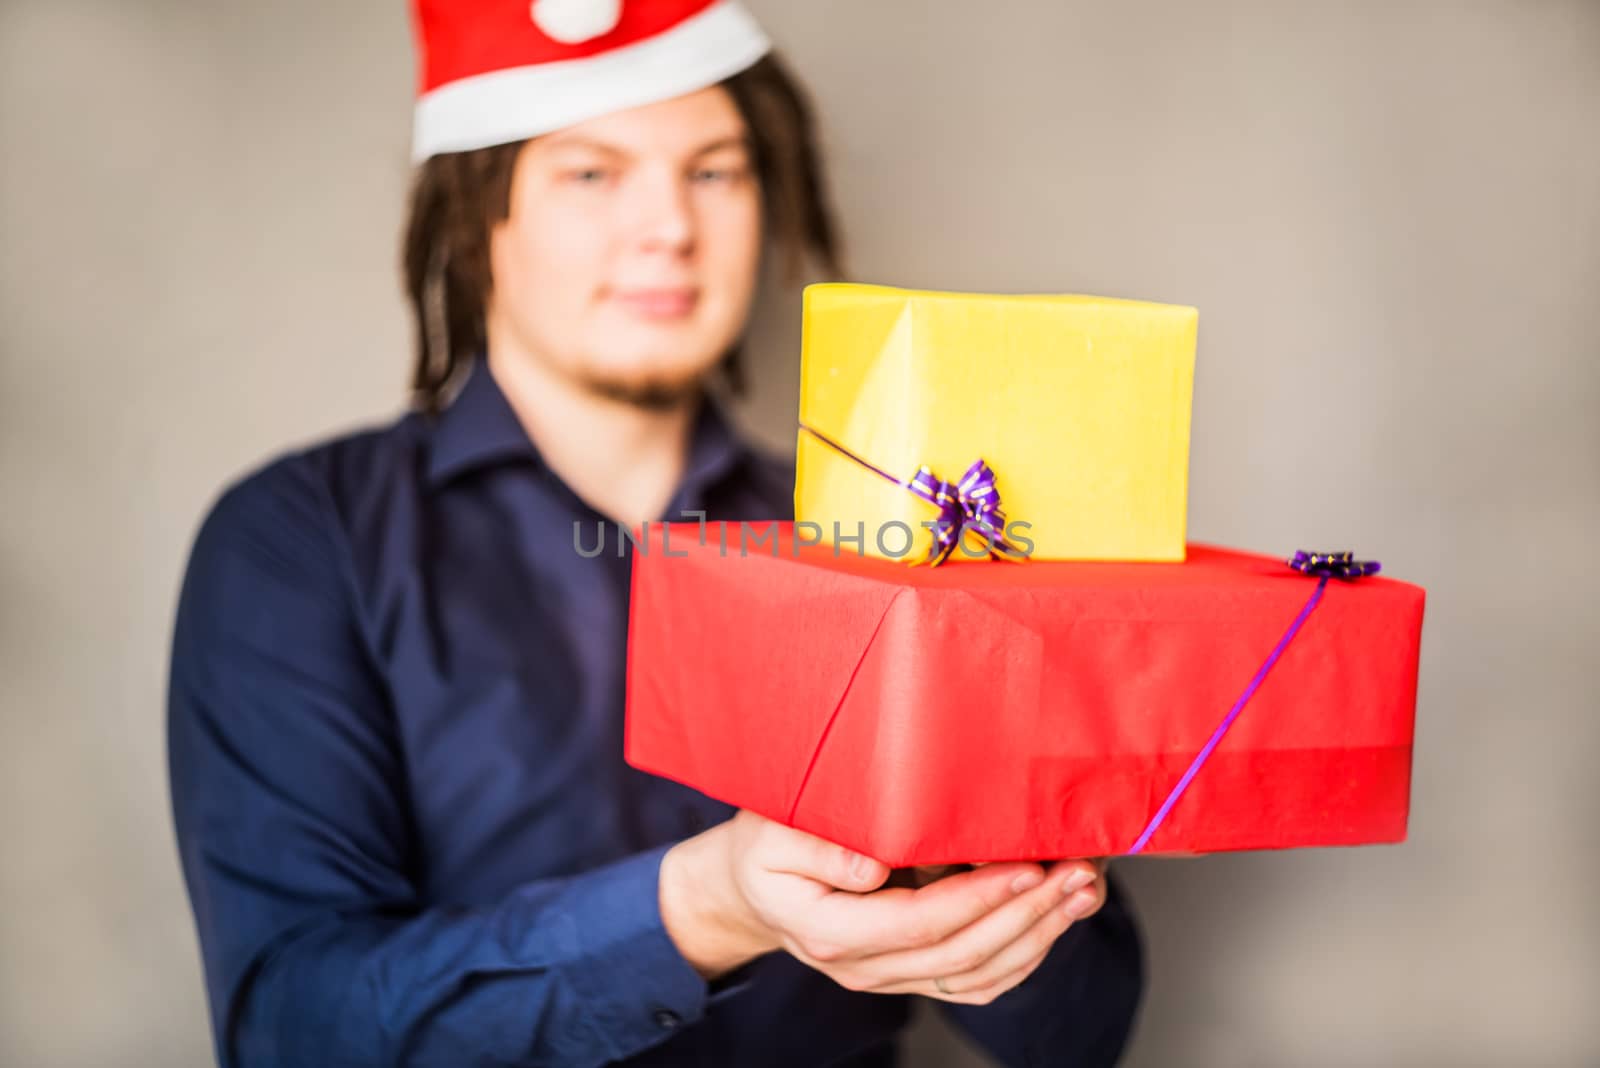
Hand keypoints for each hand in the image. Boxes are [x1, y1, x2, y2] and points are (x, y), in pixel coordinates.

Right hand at [659, 811, 1107, 1004]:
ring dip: (1039, 936)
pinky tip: (1055, 918)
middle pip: (960, 955)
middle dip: (1028, 915)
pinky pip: (975, 980)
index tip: (1026, 866)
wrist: (751, 889)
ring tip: (1084, 890)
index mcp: (830, 930)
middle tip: (1078, 873)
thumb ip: (819, 846)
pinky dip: (1023, 954)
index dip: (977, 899)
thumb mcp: (772, 831)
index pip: (918, 923)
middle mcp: (865, 966)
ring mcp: (890, 977)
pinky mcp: (910, 973)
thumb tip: (874, 865)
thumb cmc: (765, 847)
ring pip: (977, 975)